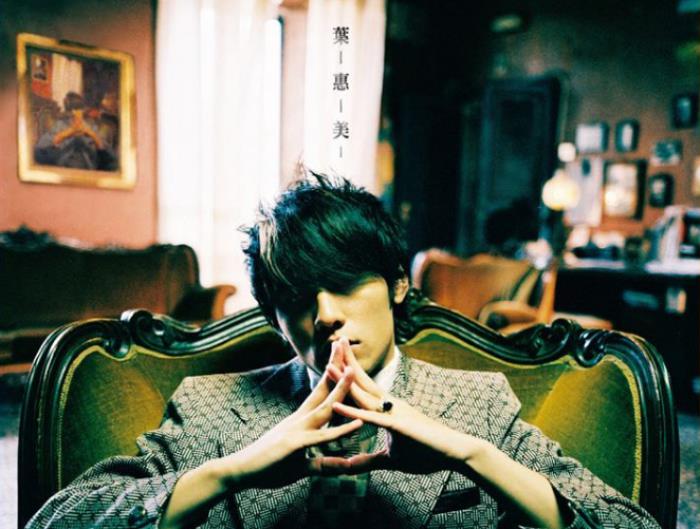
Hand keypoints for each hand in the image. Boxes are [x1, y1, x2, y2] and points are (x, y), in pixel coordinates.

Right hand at [218, 362, 364, 489]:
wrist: (240, 471)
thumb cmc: (268, 466)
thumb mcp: (302, 466)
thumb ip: (324, 464)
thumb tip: (343, 465)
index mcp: (301, 420)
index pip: (319, 391)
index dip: (332, 373)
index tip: (340, 354)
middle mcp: (300, 419)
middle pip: (322, 389)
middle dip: (335, 367)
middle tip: (344, 342)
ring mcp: (297, 430)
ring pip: (325, 408)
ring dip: (339, 389)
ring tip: (353, 371)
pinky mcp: (295, 445)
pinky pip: (323, 437)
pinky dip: (341, 431)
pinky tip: (358, 424)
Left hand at [327, 339, 486, 473]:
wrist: (454, 453)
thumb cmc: (426, 453)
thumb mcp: (391, 459)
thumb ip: (368, 460)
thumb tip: (349, 464)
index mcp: (388, 408)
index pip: (364, 386)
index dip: (350, 372)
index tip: (335, 358)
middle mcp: (390, 404)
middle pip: (363, 381)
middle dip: (346, 363)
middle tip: (333, 343)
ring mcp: (394, 412)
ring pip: (364, 394)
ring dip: (344, 381)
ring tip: (327, 366)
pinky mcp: (398, 425)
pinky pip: (371, 417)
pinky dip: (352, 411)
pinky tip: (336, 405)